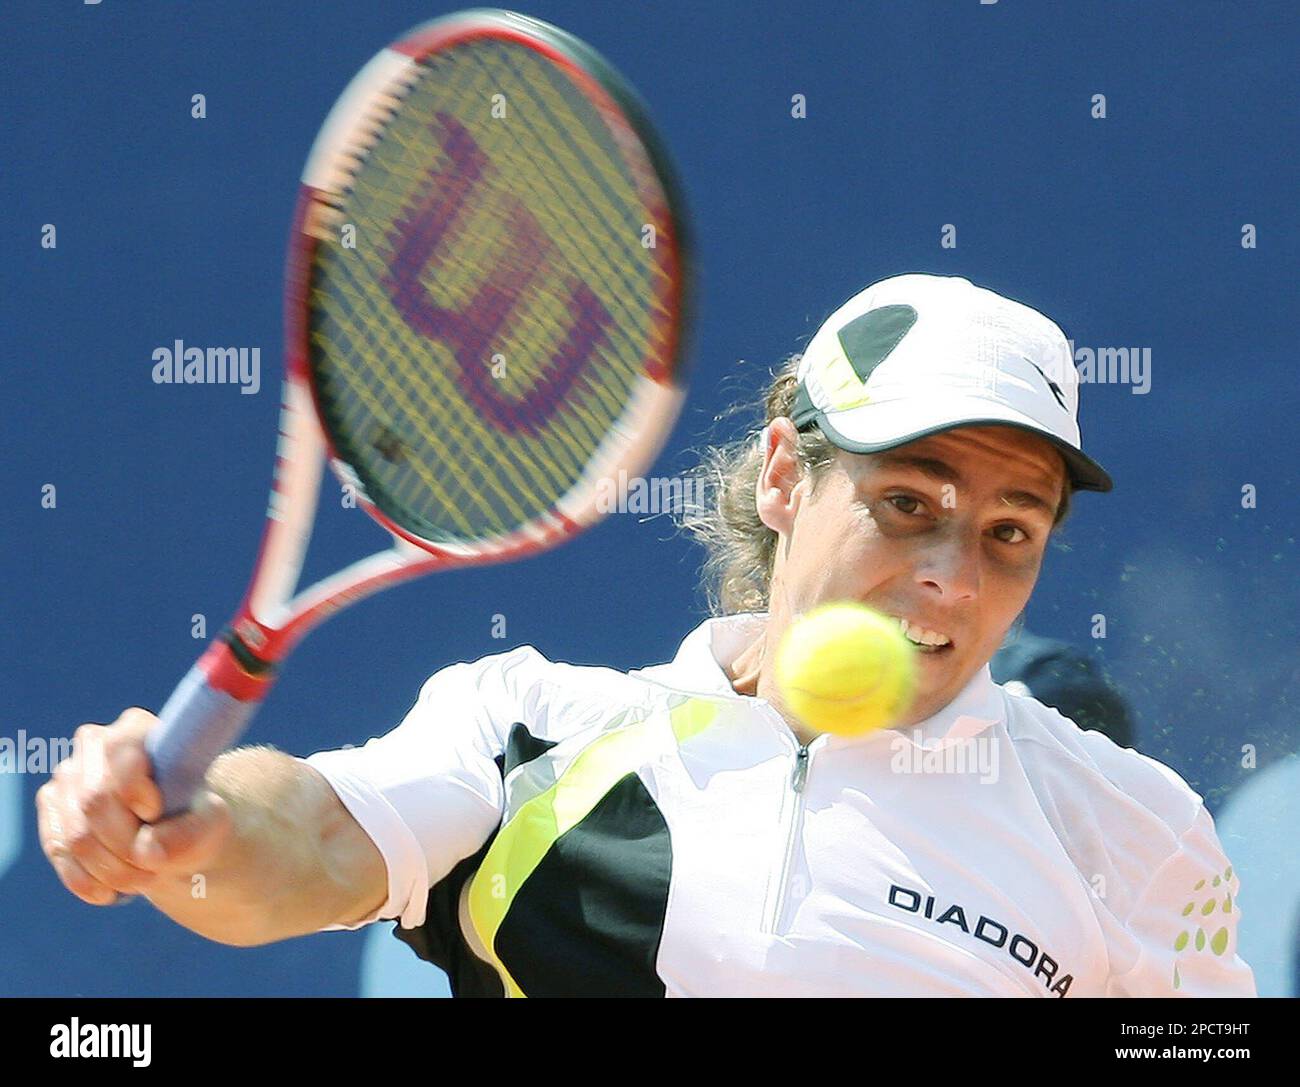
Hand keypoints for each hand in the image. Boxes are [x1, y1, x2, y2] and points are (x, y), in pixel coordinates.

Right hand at [36, 708, 232, 905]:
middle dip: (125, 845)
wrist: (173, 835)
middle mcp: (93, 745)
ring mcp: (66, 778)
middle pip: (94, 801)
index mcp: (136, 729)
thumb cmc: (195, 817)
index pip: (120, 752)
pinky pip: (59, 853)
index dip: (134, 790)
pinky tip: (111, 892)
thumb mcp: (210, 823)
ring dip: (110, 869)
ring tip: (142, 879)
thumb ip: (189, 833)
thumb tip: (146, 852)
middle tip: (154, 868)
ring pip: (75, 836)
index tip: (156, 813)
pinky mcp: (51, 811)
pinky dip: (87, 880)